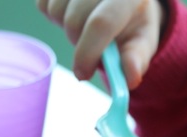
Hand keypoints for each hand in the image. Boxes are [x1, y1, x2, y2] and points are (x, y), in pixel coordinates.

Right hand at [36, 0, 164, 87]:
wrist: (123, 1)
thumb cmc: (133, 24)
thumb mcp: (142, 43)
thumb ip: (137, 61)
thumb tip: (131, 79)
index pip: (101, 23)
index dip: (88, 52)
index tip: (82, 74)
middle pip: (75, 21)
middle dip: (80, 45)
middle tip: (95, 47)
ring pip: (57, 12)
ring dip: (68, 30)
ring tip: (87, 28)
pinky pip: (44, 5)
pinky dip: (56, 18)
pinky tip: (75, 15)